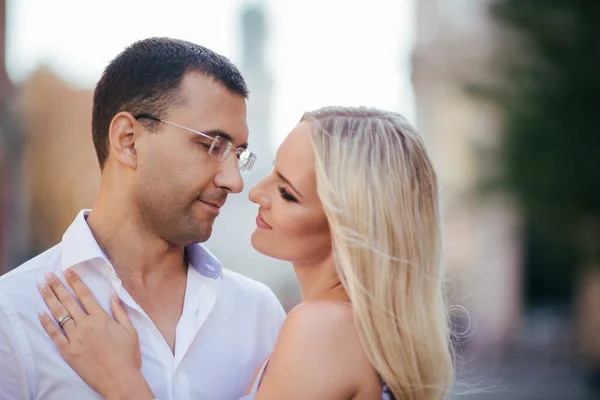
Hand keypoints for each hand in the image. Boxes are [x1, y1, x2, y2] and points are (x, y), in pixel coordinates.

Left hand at [38, 270, 153, 399]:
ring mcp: (75, 338)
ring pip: (59, 314)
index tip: (68, 271)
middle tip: (48, 275)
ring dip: (49, 299)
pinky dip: (47, 323)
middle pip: (69, 301)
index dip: (76, 282)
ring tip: (41, 287)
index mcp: (101, 318)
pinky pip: (54, 334)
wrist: (119, 379)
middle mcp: (86, 325)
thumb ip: (120, 311)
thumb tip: (114, 294)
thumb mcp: (130, 330)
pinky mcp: (68, 351)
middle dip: (58, 286)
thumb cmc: (128, 356)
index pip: (85, 295)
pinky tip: (41, 313)